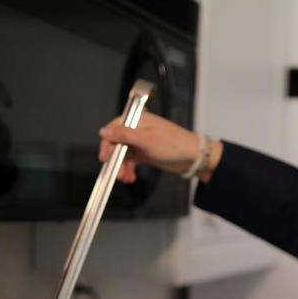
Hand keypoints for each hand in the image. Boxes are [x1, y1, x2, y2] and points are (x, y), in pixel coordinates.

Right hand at [98, 111, 220, 182]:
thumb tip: (104, 131)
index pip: (114, 128)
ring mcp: (142, 141)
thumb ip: (124, 135)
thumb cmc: (175, 143)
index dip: (107, 143)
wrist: (193, 156)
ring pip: (124, 154)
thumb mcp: (146, 139)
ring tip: (125, 177)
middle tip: (116, 172)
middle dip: (116, 159)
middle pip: (117, 143)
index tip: (105, 157)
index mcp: (138, 120)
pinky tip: (130, 176)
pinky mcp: (146, 152)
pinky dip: (129, 169)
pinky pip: (132, 161)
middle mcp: (138, 129)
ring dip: (122, 167)